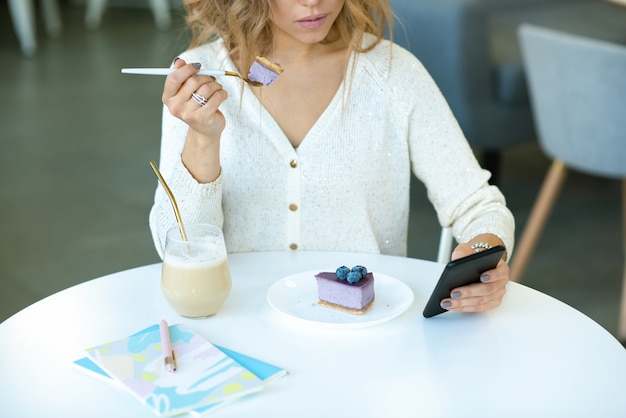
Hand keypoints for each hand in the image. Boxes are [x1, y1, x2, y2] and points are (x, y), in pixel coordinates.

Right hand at [162, 58, 227, 182]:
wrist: (206, 129)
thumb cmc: (196, 106)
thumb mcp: (186, 91)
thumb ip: (182, 76)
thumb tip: (179, 61)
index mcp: (168, 98)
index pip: (174, 78)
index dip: (187, 69)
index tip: (197, 67)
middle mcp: (176, 107)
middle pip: (192, 81)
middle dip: (205, 77)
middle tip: (211, 80)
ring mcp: (189, 114)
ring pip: (206, 88)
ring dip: (216, 85)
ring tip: (217, 89)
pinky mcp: (203, 118)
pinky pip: (216, 97)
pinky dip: (222, 93)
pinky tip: (222, 96)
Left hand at [439, 242, 508, 312]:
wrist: (477, 264)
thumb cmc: (473, 258)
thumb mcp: (467, 250)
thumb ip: (463, 252)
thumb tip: (457, 258)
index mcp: (501, 268)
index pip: (501, 272)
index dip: (493, 275)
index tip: (481, 277)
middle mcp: (501, 282)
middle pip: (487, 289)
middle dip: (469, 292)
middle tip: (454, 293)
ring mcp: (497, 294)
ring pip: (481, 301)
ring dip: (463, 303)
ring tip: (448, 302)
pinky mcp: (490, 303)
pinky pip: (478, 308)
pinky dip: (464, 308)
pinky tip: (453, 306)